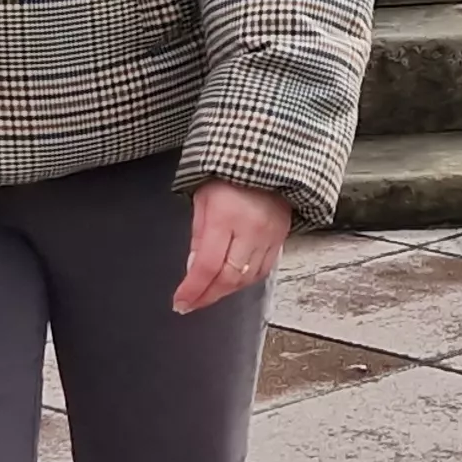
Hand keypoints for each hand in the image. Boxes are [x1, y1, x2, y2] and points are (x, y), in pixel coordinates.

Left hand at [172, 180, 293, 314]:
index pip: (207, 266)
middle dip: (207, 296)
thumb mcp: (202, 199)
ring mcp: (269, 236)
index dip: (193, 290)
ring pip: (247, 279)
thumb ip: (198, 237)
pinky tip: (232, 282)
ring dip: (225, 291)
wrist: (266, 157)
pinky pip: (264, 270)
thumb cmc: (228, 175)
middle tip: (191, 303)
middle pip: (228, 278)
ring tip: (208, 294)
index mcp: (225, 216)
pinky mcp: (281, 238)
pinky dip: (245, 281)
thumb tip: (193, 270)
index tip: (180, 303)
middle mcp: (250, 230)